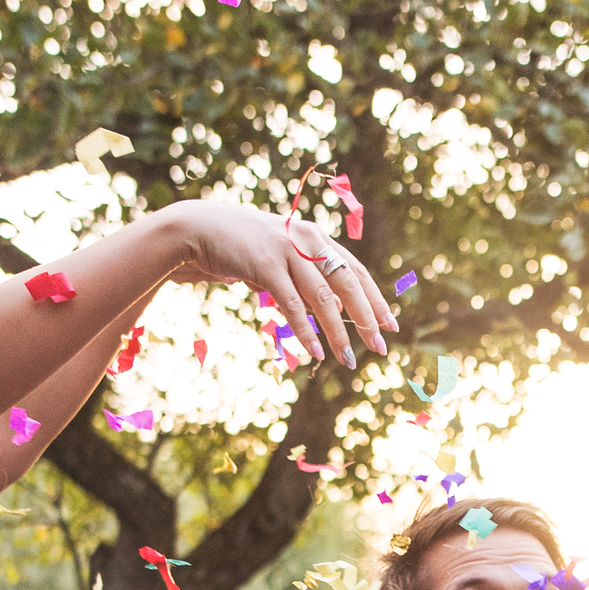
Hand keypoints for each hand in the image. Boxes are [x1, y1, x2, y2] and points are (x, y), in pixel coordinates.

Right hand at [160, 201, 396, 368]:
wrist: (198, 230)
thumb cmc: (240, 248)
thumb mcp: (280, 261)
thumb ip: (305, 279)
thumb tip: (332, 308)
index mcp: (315, 237)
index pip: (355, 270)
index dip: (375, 298)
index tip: (390, 324)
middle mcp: (307, 238)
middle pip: (348, 282)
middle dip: (367, 317)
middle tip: (380, 347)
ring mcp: (287, 249)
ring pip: (323, 297)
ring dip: (337, 332)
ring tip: (348, 359)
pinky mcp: (265, 264)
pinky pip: (292, 304)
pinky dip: (306, 330)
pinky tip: (316, 352)